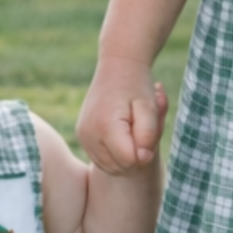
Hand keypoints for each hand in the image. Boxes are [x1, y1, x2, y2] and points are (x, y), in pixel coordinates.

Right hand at [77, 58, 168, 174]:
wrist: (117, 65)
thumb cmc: (137, 86)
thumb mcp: (150, 107)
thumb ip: (149, 134)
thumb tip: (143, 159)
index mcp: (105, 127)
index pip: (131, 160)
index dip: (145, 150)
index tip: (149, 129)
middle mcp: (89, 135)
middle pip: (122, 166)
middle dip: (137, 153)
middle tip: (144, 126)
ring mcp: (83, 137)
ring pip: (113, 167)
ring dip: (128, 154)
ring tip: (133, 127)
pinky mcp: (82, 137)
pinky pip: (104, 160)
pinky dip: (117, 152)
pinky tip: (124, 132)